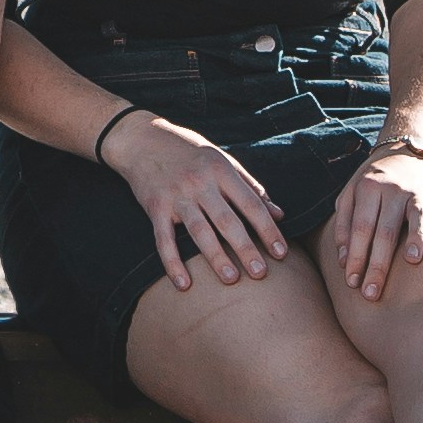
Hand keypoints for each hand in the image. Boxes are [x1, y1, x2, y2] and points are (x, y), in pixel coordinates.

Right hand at [101, 107, 288, 291]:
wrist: (141, 138)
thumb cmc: (188, 150)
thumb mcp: (221, 159)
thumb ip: (250, 187)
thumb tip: (279, 214)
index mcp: (220, 170)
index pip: (251, 204)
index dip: (268, 230)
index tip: (282, 253)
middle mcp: (199, 182)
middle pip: (227, 220)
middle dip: (245, 248)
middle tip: (261, 273)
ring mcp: (176, 195)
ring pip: (199, 231)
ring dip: (216, 257)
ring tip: (231, 279)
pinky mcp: (155, 207)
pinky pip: (164, 239)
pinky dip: (172, 263)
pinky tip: (183, 284)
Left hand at [325, 144, 422, 306]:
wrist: (403, 152)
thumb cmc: (372, 184)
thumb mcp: (350, 195)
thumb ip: (344, 224)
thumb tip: (343, 262)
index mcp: (368, 188)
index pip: (360, 228)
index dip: (355, 256)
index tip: (352, 284)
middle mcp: (393, 189)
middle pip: (385, 230)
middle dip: (378, 264)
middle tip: (372, 294)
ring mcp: (419, 190)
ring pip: (418, 215)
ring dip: (416, 236)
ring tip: (412, 260)